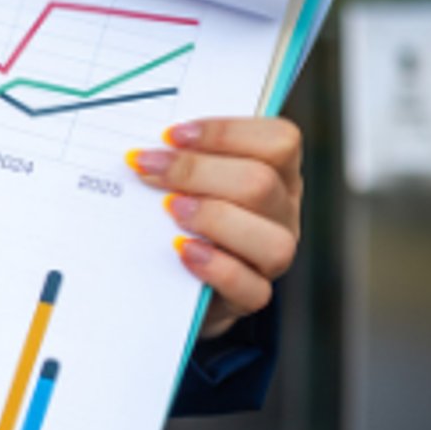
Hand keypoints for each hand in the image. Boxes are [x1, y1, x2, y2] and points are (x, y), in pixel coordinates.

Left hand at [127, 117, 302, 338]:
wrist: (171, 281)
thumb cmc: (177, 215)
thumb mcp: (186, 178)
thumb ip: (181, 155)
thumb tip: (148, 141)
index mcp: (277, 172)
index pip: (279, 140)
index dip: (226, 132)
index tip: (171, 136)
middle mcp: (282, 212)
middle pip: (262, 183)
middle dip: (196, 171)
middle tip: (149, 169)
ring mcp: (273, 257)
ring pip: (271, 239)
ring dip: (214, 219)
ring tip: (170, 211)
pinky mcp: (253, 296)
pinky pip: (252, 288)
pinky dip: (215, 267)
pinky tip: (182, 250)